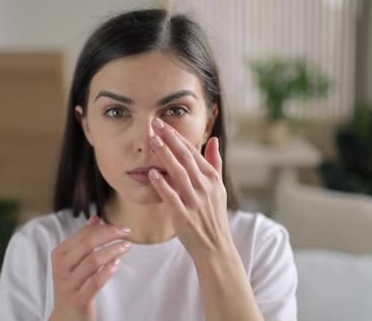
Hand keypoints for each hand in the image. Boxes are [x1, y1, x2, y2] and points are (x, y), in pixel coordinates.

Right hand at [49, 216, 130, 320]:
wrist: (66, 316)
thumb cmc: (74, 283)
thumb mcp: (75, 261)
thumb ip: (84, 239)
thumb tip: (95, 218)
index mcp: (60, 253)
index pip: (83, 234)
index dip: (104, 228)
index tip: (121, 227)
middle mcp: (61, 267)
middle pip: (88, 244)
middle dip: (110, 235)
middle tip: (127, 233)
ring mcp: (68, 284)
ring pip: (93, 261)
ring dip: (113, 251)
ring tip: (126, 247)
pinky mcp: (78, 299)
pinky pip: (95, 282)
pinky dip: (108, 271)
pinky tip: (117, 264)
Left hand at [147, 118, 233, 261]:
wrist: (216, 247)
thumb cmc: (214, 216)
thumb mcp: (219, 188)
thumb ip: (215, 163)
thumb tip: (213, 140)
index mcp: (212, 179)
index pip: (193, 153)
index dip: (178, 137)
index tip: (164, 124)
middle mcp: (205, 187)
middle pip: (185, 158)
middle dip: (170, 140)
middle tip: (155, 124)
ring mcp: (195, 202)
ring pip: (178, 173)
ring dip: (165, 156)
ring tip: (152, 141)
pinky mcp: (184, 216)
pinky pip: (172, 197)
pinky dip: (162, 185)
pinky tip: (152, 173)